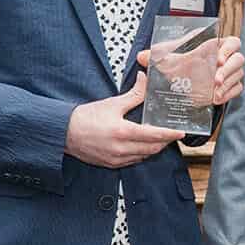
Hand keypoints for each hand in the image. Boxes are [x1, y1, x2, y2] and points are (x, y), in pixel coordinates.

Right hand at [64, 73, 185, 167]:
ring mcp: (116, 159)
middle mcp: (121, 149)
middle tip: (171, 133)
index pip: (154, 135)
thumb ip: (133, 94)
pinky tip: (142, 145)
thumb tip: (145, 80)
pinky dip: (141, 154)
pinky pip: (133, 161)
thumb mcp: (112, 104)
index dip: (170, 135)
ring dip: (154, 148)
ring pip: (144, 156)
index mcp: (123, 132)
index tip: (181, 133)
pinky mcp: (111, 164)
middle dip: (164, 142)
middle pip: (152, 149)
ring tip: (159, 138)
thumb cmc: (86, 117)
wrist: (64, 133)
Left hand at [133, 35, 243, 107]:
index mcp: (214, 46)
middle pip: (239, 59)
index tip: (219, 59)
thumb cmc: (177, 65)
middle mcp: (224, 59)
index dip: (229, 49)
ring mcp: (228, 73)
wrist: (181, 83)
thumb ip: (155, 56)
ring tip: (215, 91)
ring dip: (228, 83)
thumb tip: (141, 57)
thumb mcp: (166, 59)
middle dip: (229, 69)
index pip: (232, 42)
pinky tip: (217, 98)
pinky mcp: (229, 87)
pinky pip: (237, 89)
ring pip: (238, 75)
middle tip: (216, 79)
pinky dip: (229, 94)